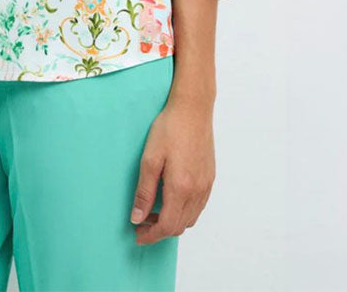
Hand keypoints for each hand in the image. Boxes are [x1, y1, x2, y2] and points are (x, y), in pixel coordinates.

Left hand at [129, 95, 215, 245]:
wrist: (193, 110)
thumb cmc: (169, 129)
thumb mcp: (149, 159)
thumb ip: (144, 191)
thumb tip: (137, 218)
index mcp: (181, 188)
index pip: (166, 226)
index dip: (151, 235)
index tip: (137, 236)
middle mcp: (197, 192)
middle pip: (179, 226)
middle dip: (159, 231)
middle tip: (140, 223)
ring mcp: (206, 186)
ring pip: (190, 219)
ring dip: (172, 222)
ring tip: (152, 212)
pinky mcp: (210, 179)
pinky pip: (198, 207)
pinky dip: (183, 212)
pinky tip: (170, 200)